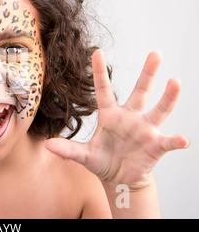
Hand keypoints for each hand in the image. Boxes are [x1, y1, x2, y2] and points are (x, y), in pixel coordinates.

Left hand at [45, 50, 188, 188]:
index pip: (103, 90)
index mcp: (110, 115)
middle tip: (155, 53)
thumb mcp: (84, 156)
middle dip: (147, 73)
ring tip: (175, 82)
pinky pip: (168, 141)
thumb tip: (48, 145)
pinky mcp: (156, 145)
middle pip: (140, 92)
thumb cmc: (103, 162)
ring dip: (168, 97)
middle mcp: (130, 117)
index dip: (99, 72)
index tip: (97, 52)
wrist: (120, 180)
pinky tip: (183, 140)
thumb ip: (68, 150)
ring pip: (158, 110)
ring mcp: (145, 130)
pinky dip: (176, 140)